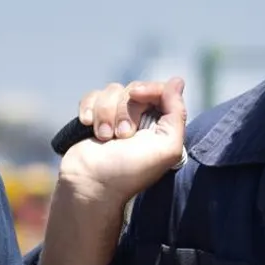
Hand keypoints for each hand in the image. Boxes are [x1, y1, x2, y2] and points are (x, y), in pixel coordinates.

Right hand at [58, 77, 187, 207]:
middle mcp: (140, 119)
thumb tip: (177, 81)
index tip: (136, 96)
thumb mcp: (166, 147)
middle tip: (123, 135)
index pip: (160, 89)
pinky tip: (88, 125)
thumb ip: (177, 112)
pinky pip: (92, 96)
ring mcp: (115, 118)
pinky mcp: (93, 118)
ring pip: (111, 91)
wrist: (90, 184)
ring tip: (104, 137)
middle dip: (125, 109)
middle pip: (133, 88)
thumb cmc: (129, 171)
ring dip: (105, 113)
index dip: (148, 88)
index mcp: (161, 125)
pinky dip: (89, 108)